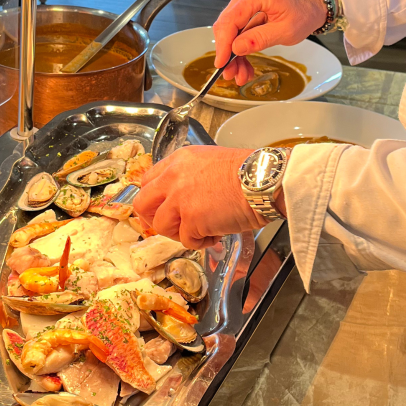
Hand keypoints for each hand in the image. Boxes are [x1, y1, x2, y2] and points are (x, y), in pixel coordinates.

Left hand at [135, 146, 269, 248]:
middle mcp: (173, 178)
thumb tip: (181, 198)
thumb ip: (189, 176)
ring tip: (200, 232)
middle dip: (154, 219)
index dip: (153, 199)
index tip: (161, 209)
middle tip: (171, 226)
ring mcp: (180, 199)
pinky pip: (186, 241)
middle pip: (143, 204)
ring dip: (179, 233)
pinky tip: (215, 236)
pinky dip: (200, 243)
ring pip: (162, 226)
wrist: (262, 180)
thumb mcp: (209, 162)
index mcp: (177, 161)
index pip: (148, 181)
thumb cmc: (246, 172)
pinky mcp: (192, 220)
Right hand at [212, 0, 328, 84]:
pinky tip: (244, 66)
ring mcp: (243, 5)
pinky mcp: (245, 14)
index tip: (222, 64)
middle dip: (227, 54)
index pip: (230, 21)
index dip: (223, 45)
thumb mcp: (285, 31)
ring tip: (241, 74)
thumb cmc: (303, 14)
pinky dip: (240, 51)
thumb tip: (237, 48)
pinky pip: (237, 35)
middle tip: (231, 74)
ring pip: (229, 34)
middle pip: (225, 28)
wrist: (310, 8)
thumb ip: (260, 38)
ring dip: (233, 56)